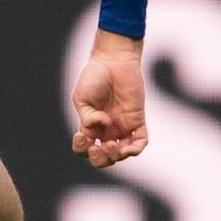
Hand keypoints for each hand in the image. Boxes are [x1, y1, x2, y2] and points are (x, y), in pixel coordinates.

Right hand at [70, 29, 148, 167]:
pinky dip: (136, 149)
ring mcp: (122, 126)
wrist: (113, 61)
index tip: (81, 136)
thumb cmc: (94, 77)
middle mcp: (106, 130)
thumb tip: (103, 125)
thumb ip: (87, 116)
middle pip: (104, 157)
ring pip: (121, 154)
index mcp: (90, 126)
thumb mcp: (82, 98)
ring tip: (111, 146)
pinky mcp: (137, 120)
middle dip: (100, 159)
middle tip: (98, 147)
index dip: (81, 149)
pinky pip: (140, 142)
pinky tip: (128, 147)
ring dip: (116, 156)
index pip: (85, 148)